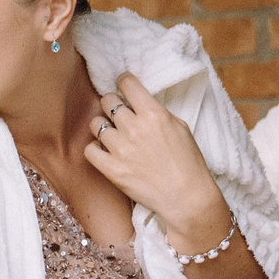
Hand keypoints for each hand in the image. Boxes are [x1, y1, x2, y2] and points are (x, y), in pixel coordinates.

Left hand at [85, 75, 226, 250]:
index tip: (123, 86)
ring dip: (103, 127)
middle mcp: (134, 128)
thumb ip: (156, 112)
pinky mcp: (111, 169)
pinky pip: (89, 150)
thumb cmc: (188, 162)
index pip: (127, 83)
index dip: (123, 82)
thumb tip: (139, 104)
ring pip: (95, 124)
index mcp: (153, 114)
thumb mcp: (180, 127)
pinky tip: (105, 152)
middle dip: (112, 104)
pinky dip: (95, 149)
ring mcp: (120, 149)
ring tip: (113, 135)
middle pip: (107, 100)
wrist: (186, 196)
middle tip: (118, 113)